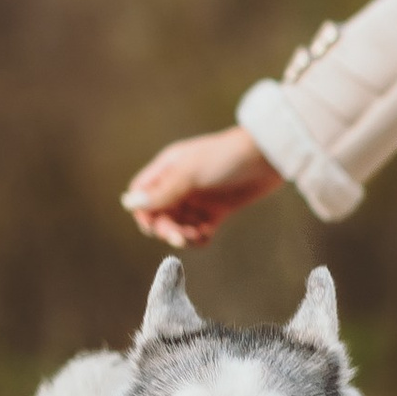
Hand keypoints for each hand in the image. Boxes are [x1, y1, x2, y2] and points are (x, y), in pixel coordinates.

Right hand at [121, 124, 282, 251]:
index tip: (154, 225)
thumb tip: (128, 203)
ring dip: (182, 236)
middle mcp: (179, 184)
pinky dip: (198, 238)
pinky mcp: (217, 211)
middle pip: (159, 215)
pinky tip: (206, 237)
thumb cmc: (226, 157)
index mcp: (167, 169)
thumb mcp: (190, 173)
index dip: (144, 213)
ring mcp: (198, 199)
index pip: (142, 195)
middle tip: (179, 236)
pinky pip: (198, 231)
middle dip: (165, 228)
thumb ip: (161, 191)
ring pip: (178, 226)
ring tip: (196, 237)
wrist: (268, 157)